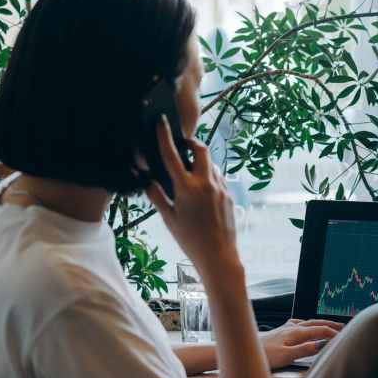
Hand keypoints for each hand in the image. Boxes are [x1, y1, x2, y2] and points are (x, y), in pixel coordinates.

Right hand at [145, 118, 239, 279]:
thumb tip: (148, 181)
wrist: (218, 256)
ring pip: (212, 165)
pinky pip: (219, 179)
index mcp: (187, 188)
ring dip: (202, 163)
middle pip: (201, 150)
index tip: (161, 121)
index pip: (172, 156)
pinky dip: (210, 177)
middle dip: (193, 143)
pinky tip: (203, 191)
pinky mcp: (229, 195)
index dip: (164, 136)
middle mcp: (206, 183)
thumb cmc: (189, 240)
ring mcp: (221, 188)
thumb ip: (157, 196)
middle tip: (184, 145)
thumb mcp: (168, 218)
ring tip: (192, 173)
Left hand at [260, 319, 342, 368]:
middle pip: (316, 323)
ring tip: (330, 325)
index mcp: (296, 332)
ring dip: (321, 323)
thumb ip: (304, 350)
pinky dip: (308, 323)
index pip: (320, 331)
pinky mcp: (281, 330)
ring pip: (308, 322)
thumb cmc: (264, 355)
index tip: (344, 337)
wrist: (246, 348)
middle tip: (344, 327)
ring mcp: (286, 327)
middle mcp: (293, 327)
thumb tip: (320, 345)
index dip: (333, 333)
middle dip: (330, 325)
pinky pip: (299, 323)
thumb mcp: (286, 356)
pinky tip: (305, 325)